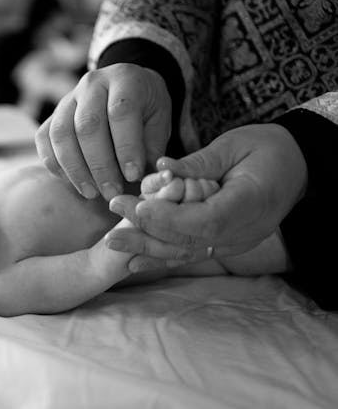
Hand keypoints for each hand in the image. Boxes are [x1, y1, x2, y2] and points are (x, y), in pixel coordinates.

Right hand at [35, 63, 171, 200]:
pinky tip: (72, 182)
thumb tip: (145, 179)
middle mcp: (92, 84)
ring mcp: (67, 98)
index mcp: (125, 79)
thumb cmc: (146, 110)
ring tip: (91, 193)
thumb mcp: (160, 121)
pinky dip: (55, 164)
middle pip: (87, 124)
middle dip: (99, 164)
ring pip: (61, 133)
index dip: (126, 146)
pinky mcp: (52, 115)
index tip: (134, 176)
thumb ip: (153, 147)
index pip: (121, 111)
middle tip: (111, 192)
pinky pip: (44, 139)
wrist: (126, 90)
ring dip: (75, 168)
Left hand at [105, 123, 306, 270]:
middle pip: (189, 241)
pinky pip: (190, 254)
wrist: (296, 166)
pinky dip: (161, 258)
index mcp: (249, 203)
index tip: (137, 209)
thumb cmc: (266, 148)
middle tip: (111, 228)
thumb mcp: (235, 145)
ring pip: (186, 252)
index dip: (169, 218)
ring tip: (113, 246)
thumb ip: (199, 162)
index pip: (204, 220)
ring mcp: (234, 243)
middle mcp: (242, 232)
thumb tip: (160, 168)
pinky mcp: (225, 245)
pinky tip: (133, 262)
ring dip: (147, 250)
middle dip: (146, 234)